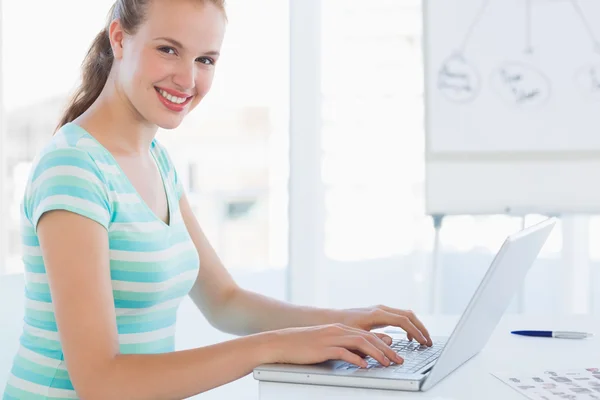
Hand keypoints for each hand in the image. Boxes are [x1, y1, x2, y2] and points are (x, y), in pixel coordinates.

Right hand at [265, 323, 404, 367]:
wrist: (282, 342)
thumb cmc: (305, 345)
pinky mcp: (323, 348)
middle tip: (398, 361)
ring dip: (376, 354)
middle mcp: (338, 330)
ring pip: (360, 343)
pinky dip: (356, 359)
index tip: (396, 354)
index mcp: (341, 328)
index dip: (385, 344)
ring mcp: (331, 338)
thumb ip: (347, 346)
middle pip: (368, 338)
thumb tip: (365, 352)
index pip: (368, 335)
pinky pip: (343, 352)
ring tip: (387, 364)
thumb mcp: (329, 344)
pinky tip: (364, 366)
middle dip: (386, 350)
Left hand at [340, 305, 431, 345]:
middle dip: (421, 328)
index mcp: (378, 313)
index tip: (424, 342)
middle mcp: (381, 309)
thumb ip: (375, 338)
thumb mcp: (359, 335)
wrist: (332, 319)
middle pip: (409, 315)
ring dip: (416, 326)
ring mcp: (381, 309)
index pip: (404, 320)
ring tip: (423, 340)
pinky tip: (409, 337)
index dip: (416, 332)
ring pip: (406, 314)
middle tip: (428, 341)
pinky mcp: (380, 313)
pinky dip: (408, 325)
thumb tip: (392, 341)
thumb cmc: (343, 327)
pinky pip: (400, 317)